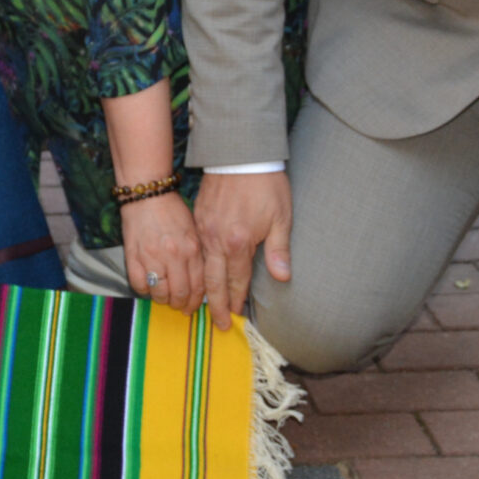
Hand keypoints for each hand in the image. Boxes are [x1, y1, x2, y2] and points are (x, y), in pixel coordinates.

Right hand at [120, 193, 203, 315]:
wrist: (146, 194)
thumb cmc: (171, 210)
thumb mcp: (194, 230)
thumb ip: (197, 255)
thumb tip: (200, 281)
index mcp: (192, 248)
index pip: (198, 286)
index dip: (196, 302)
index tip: (192, 306)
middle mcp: (174, 255)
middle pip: (180, 294)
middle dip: (180, 305)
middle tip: (178, 306)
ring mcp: (152, 257)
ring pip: (160, 293)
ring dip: (162, 300)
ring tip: (163, 297)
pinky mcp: (133, 257)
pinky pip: (139, 285)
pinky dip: (144, 291)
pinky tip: (148, 286)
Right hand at [195, 171, 290, 328]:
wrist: (240, 153)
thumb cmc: (265, 185)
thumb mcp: (281, 217)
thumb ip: (279, 250)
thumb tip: (283, 278)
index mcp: (239, 242)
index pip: (237, 280)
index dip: (237, 300)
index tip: (236, 317)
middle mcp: (217, 240)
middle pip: (214, 281)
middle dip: (217, 305)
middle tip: (219, 324)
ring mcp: (204, 230)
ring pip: (201, 268)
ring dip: (204, 289)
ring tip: (205, 306)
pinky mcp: (198, 219)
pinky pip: (196, 251)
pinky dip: (197, 268)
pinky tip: (200, 276)